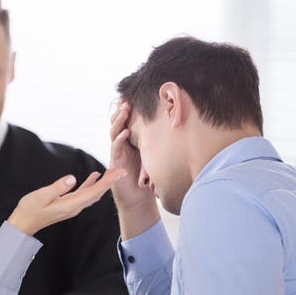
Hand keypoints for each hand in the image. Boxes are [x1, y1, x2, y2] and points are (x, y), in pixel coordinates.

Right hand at [7, 168, 125, 235]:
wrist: (23, 223)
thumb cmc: (29, 209)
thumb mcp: (40, 196)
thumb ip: (57, 187)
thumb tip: (72, 178)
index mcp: (70, 205)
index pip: (94, 192)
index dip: (108, 182)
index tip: (120, 172)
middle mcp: (74, 207)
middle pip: (97, 193)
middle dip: (111, 181)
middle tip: (123, 169)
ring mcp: (72, 207)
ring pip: (93, 194)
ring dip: (103, 183)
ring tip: (113, 171)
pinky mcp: (67, 205)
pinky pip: (84, 194)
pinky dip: (91, 184)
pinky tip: (94, 176)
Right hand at [109, 101, 158, 238]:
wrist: (138, 199)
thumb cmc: (148, 178)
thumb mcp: (155, 156)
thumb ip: (160, 143)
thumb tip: (180, 127)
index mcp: (132, 140)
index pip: (128, 120)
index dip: (129, 108)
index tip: (134, 95)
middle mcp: (123, 144)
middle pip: (118, 123)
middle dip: (121, 110)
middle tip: (127, 99)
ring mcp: (118, 153)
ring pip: (114, 133)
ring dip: (118, 121)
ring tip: (124, 110)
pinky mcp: (115, 164)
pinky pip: (115, 149)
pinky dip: (119, 140)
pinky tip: (125, 133)